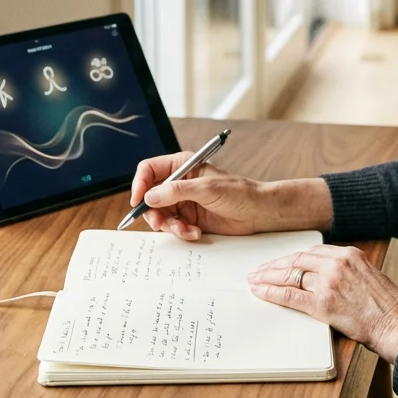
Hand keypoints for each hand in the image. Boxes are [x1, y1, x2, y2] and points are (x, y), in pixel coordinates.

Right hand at [130, 152, 333, 239]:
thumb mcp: (206, 188)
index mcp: (182, 165)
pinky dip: (181, 232)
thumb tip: (150, 196)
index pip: (149, 170)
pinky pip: (174, 227)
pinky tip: (196, 232)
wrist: (259, 212)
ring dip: (169, 225)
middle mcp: (179, 183)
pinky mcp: (189, 218)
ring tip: (185, 229)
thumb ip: (176, 191)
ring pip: (160, 215)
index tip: (138, 201)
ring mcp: (184, 202)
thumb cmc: (239, 192)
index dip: (139, 184)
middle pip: (150, 196)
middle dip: (154, 212)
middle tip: (161, 223)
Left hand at [247, 244, 397, 362]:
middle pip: (297, 260)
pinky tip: (261, 293)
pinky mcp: (323, 303)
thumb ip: (347, 271)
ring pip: (290, 275)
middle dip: (275, 266)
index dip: (292, 258)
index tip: (280, 263)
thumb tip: (325, 276)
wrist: (397, 323)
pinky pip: (291, 295)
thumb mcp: (368, 276)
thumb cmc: (387, 306)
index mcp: (350, 254)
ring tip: (255, 280)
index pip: (311, 252)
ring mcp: (329, 282)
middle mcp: (337, 263)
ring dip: (268, 278)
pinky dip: (272, 293)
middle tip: (259, 270)